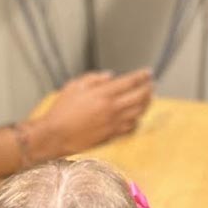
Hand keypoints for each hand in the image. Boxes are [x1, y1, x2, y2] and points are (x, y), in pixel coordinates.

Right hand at [32, 69, 152, 156]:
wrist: (55, 135)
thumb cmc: (62, 110)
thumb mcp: (74, 86)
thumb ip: (94, 78)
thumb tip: (111, 76)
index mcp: (102, 94)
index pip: (130, 82)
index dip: (142, 76)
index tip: (148, 72)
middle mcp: (111, 108)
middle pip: (139, 97)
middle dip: (148, 89)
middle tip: (151, 84)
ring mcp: (113, 123)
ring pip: (139, 112)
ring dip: (146, 104)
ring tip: (148, 98)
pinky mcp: (112, 135)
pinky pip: (131, 128)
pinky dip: (137, 120)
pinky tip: (136, 116)